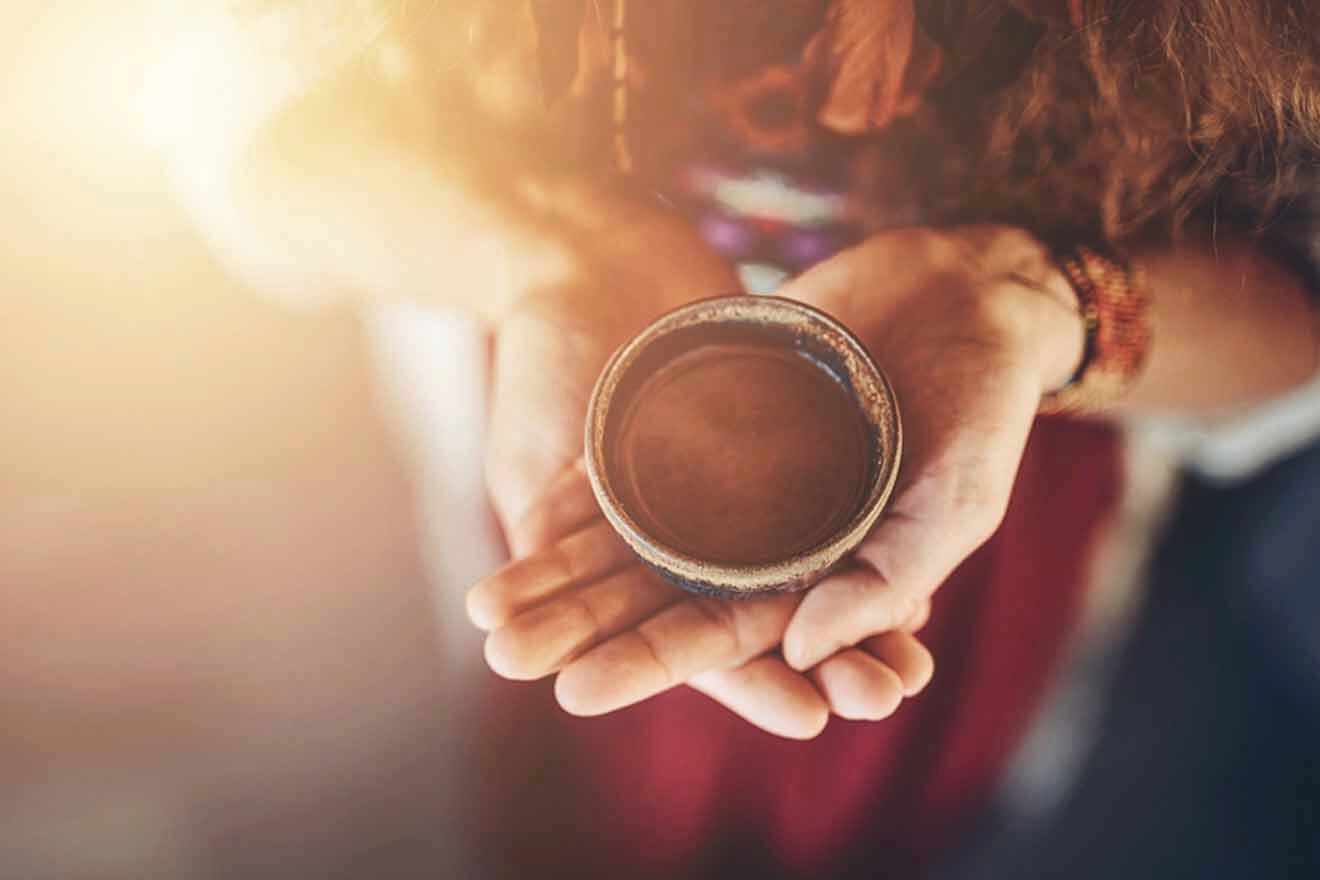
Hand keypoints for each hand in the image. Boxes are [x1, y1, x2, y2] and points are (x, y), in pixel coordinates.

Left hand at [472, 225, 1080, 737]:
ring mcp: (735, 471)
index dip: (652, 663)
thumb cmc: (983, 409)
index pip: (724, 634)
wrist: (964, 293)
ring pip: (634, 529)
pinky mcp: (715, 408)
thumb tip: (802, 653)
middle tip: (505, 655)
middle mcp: (765, 534)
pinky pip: (640, 448)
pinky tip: (527, 507)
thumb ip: (885, 580)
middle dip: (584, 624)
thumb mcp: (953, 501)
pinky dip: (587, 479)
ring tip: (489, 600)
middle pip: (658, 589)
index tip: (576, 692)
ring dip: (565, 565)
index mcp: (818, 574)